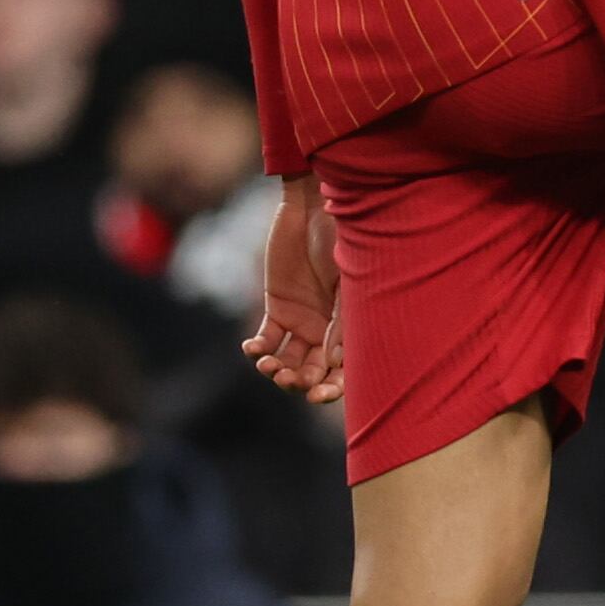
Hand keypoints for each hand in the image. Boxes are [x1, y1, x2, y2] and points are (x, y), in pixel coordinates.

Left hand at [244, 174, 342, 405]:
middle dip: (300, 382)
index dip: (331, 389)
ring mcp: (301, 320)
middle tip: (288, 380)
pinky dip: (257, 349)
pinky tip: (253, 349)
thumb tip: (332, 364)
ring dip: (276, 369)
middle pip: (312, 372)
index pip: (342, 371)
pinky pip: (266, 338)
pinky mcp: (277, 307)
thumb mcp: (348, 285)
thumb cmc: (342, 244)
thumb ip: (341, 324)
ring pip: (287, 360)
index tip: (317, 396)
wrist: (315, 210)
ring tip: (269, 365)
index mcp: (351, 330)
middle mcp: (327, 331)